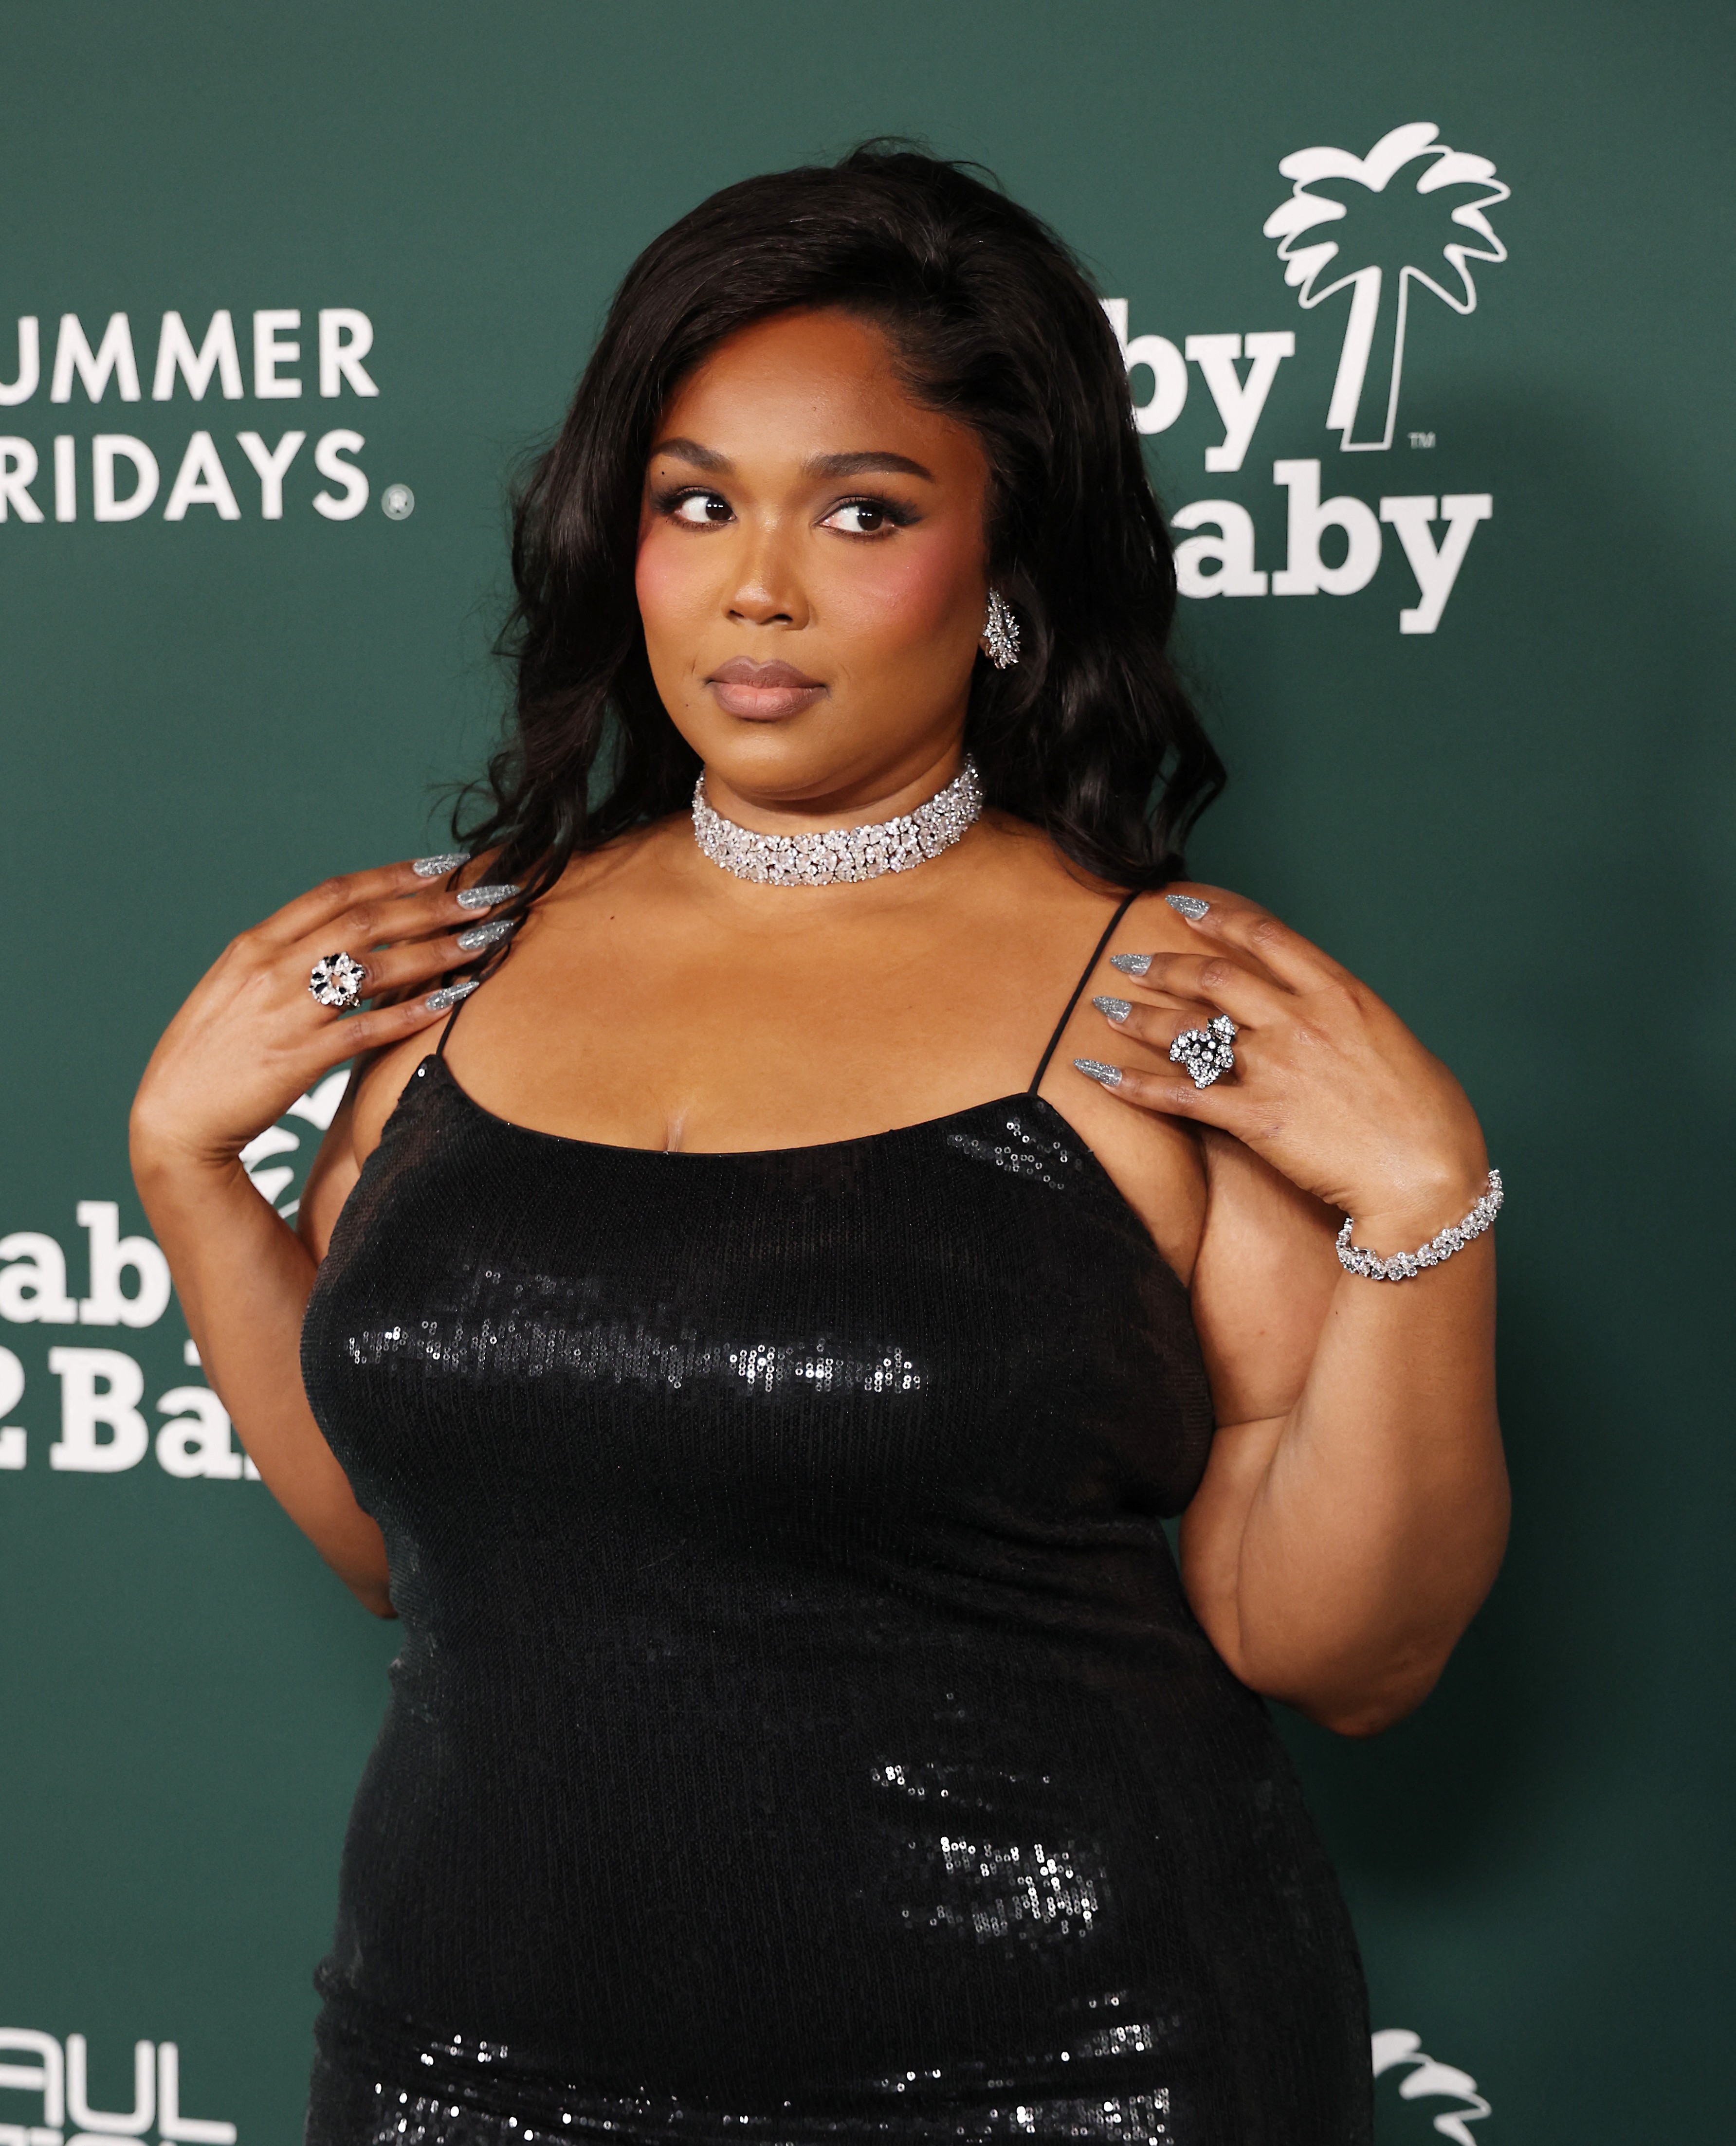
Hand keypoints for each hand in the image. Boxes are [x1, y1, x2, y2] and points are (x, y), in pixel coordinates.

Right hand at [130, 858, 516, 1175]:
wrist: (175, 1117)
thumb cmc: (214, 1051)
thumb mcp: (239, 986)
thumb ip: (288, 956)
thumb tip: (346, 935)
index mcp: (256, 944)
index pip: (335, 893)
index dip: (394, 875)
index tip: (446, 865)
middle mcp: (271, 968)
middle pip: (366, 921)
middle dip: (433, 905)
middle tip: (487, 895)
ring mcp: (285, 1012)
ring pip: (375, 968)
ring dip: (437, 951)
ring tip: (487, 940)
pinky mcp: (299, 1059)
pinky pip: (367, 1029)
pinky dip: (412, 1014)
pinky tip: (452, 1001)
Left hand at [1079, 887, 1488, 1246]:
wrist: (1427, 1178)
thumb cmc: (1430, 1118)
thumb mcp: (1396, 1043)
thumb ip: (1351, 1020)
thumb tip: (1329, 1015)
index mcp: (1339, 993)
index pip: (1264, 937)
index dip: (1215, 917)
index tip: (1181, 905)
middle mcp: (1299, 1019)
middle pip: (1213, 976)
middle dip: (1163, 965)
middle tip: (1129, 960)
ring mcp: (1274, 1067)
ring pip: (1188, 1029)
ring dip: (1139, 1016)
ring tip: (1106, 1006)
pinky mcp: (1255, 1118)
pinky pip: (1179, 1096)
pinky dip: (1132, 1085)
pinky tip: (1097, 1075)